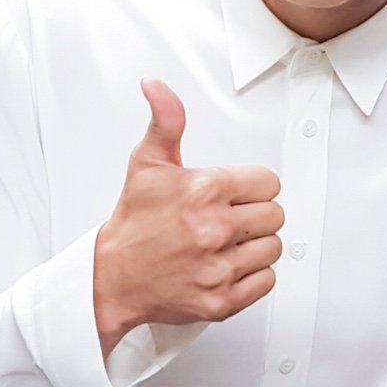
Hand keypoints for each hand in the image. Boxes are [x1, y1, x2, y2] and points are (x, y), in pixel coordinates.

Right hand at [93, 79, 283, 354]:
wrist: (111, 279)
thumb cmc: (134, 223)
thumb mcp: (148, 164)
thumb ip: (166, 120)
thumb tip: (156, 86)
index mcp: (205, 191)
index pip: (269, 183)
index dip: (253, 187)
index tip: (234, 194)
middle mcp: (215, 229)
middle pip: (275, 215)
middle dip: (255, 215)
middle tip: (228, 219)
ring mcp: (219, 267)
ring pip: (273, 248)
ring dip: (256, 245)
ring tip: (228, 243)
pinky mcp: (221, 300)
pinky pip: (266, 282)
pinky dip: (252, 276)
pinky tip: (228, 265)